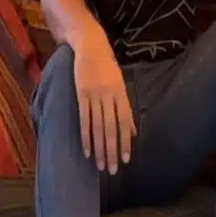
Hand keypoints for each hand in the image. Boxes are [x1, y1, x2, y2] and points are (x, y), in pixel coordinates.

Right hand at [72, 28, 135, 173]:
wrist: (91, 46)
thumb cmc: (107, 68)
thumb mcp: (121, 87)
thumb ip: (126, 110)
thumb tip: (133, 131)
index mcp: (122, 95)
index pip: (125, 124)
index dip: (126, 142)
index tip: (126, 160)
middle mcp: (110, 96)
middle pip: (112, 129)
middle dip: (112, 151)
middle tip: (112, 170)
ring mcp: (95, 95)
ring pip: (99, 127)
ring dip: (99, 148)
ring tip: (99, 165)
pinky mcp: (81, 94)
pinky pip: (84, 119)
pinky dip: (85, 136)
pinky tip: (86, 150)